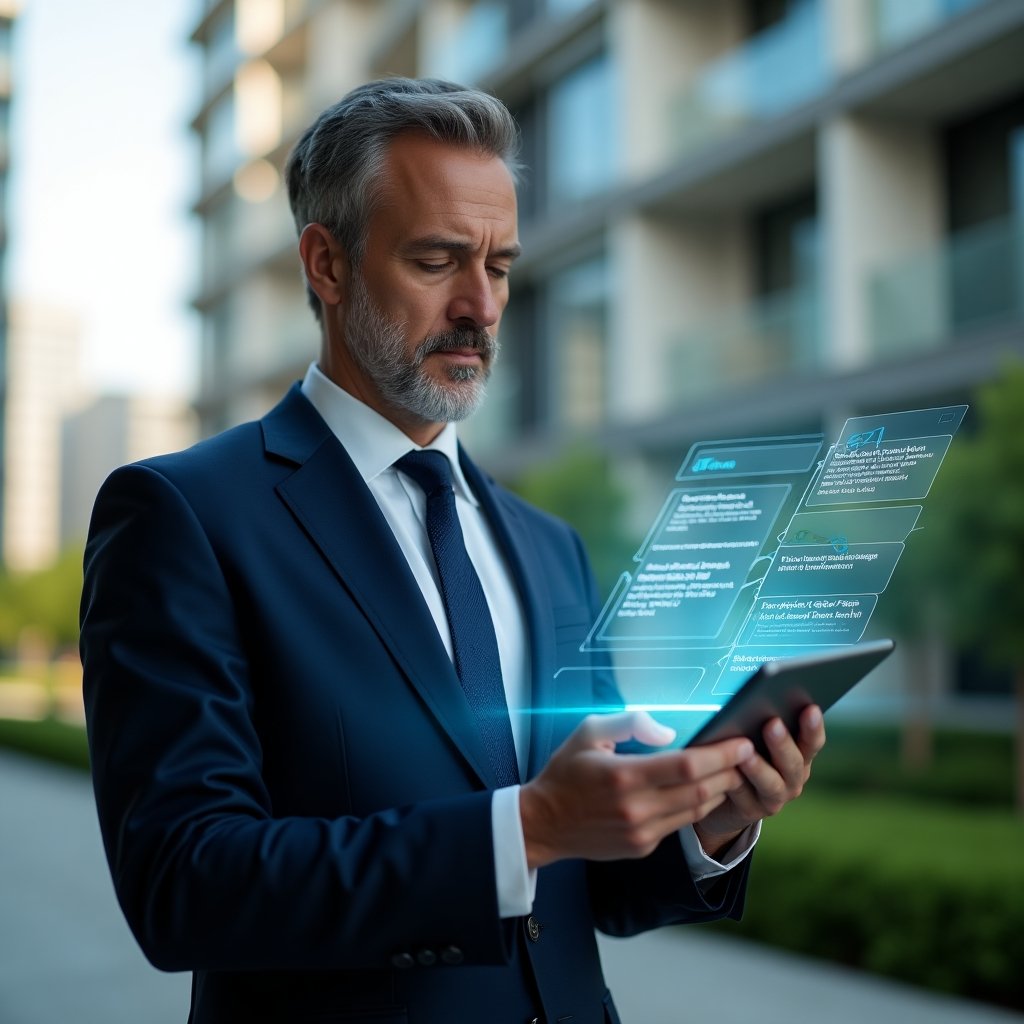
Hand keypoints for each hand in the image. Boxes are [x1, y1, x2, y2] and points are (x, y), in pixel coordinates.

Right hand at [519, 711, 753, 869]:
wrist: (544, 823)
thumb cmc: (567, 771)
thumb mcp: (589, 732)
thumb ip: (630, 724)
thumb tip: (668, 733)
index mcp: (623, 776)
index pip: (687, 766)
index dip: (720, 754)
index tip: (742, 742)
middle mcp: (636, 809)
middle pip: (700, 791)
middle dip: (730, 771)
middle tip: (748, 753)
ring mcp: (640, 832)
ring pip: (695, 811)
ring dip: (720, 791)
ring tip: (733, 770)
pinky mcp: (642, 846)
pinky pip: (679, 824)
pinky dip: (697, 805)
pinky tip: (705, 790)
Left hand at [693, 704, 825, 856]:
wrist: (726, 800)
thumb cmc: (744, 755)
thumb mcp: (757, 738)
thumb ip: (761, 722)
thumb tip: (755, 697)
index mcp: (799, 756)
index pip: (812, 742)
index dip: (813, 727)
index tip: (810, 708)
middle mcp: (792, 779)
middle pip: (793, 762)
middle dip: (783, 743)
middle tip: (773, 723)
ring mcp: (774, 797)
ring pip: (770, 783)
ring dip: (760, 767)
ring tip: (747, 753)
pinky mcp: (751, 811)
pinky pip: (743, 795)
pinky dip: (736, 782)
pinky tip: (727, 770)